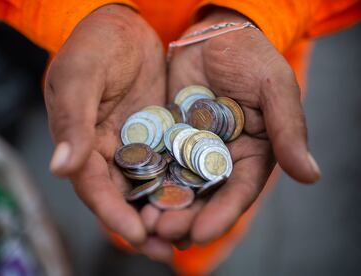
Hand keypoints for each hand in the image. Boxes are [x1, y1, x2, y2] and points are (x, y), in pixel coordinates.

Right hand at [44, 4, 165, 244]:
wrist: (122, 23)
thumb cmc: (94, 45)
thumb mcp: (81, 78)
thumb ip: (73, 122)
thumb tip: (62, 168)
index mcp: (82, 143)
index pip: (95, 187)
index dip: (113, 213)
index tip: (136, 235)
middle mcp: (108, 151)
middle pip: (124, 197)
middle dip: (144, 224)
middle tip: (169, 249)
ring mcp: (135, 144)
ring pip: (149, 186)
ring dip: (166, 211)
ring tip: (189, 235)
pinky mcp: (158, 134)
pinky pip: (170, 164)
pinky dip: (181, 183)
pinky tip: (200, 198)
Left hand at [154, 8, 320, 246]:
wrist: (212, 37)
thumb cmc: (250, 57)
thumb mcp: (274, 87)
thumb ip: (289, 129)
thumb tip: (310, 175)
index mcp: (252, 154)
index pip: (238, 191)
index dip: (222, 214)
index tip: (202, 233)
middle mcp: (221, 159)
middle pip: (204, 196)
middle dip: (186, 217)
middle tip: (164, 233)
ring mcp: (191, 151)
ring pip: (177, 186)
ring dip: (162, 207)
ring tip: (145, 224)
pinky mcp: (166, 139)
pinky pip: (155, 162)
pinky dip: (146, 180)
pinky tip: (132, 195)